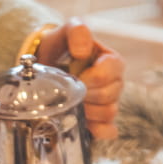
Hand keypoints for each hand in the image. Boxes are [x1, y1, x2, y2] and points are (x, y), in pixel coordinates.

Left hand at [37, 18, 125, 139]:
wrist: (47, 66)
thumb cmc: (61, 48)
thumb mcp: (66, 32)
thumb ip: (77, 32)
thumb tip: (82, 52)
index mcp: (112, 61)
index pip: (111, 72)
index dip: (92, 78)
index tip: (74, 77)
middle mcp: (115, 83)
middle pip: (109, 96)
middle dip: (86, 96)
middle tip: (68, 92)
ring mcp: (109, 103)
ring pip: (108, 113)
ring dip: (87, 112)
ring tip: (70, 105)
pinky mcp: (101, 121)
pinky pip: (109, 131)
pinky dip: (97, 131)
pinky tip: (83, 125)